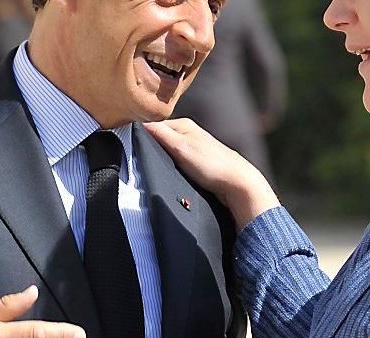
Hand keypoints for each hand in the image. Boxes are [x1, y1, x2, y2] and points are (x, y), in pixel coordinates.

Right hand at [144, 118, 279, 230]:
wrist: (236, 184)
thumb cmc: (211, 165)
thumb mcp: (180, 147)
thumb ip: (160, 134)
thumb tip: (137, 122)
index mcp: (183, 124)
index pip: (152, 125)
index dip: (140, 136)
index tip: (132, 147)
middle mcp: (188, 133)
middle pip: (159, 138)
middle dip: (150, 148)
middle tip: (144, 160)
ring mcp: (192, 147)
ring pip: (167, 151)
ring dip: (161, 159)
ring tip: (158, 167)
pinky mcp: (196, 162)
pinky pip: (176, 161)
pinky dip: (171, 167)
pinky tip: (171, 173)